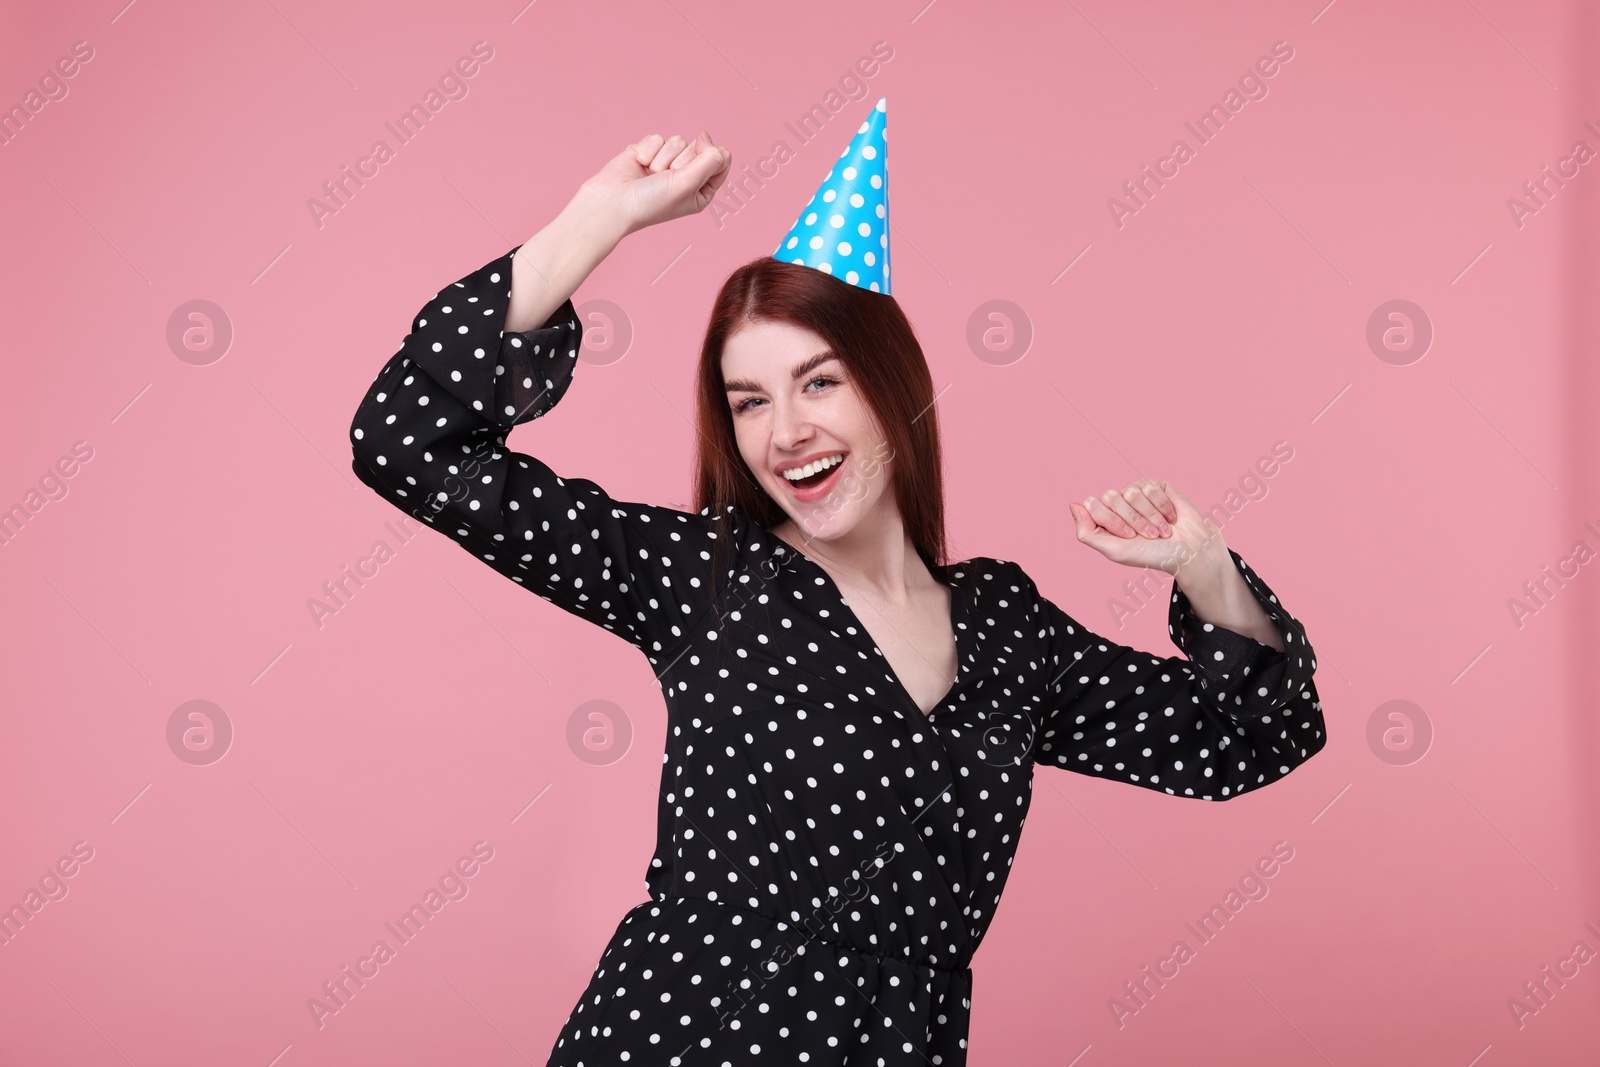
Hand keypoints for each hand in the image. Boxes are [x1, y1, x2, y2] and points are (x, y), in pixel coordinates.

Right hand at [578, 131, 731, 236]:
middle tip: (666, 178)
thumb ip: (709, 160)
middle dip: (681, 161)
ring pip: (677, 141)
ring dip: (663, 157)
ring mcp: (666, 164)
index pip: (720, 163)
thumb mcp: (688, 184)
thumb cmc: (651, 202)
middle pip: (699, 148)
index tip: (694, 167)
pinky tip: (638, 165)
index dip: (710, 158)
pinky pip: (657, 138)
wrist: (611, 202)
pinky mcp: (648, 152)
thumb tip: (712, 140)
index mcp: (701, 192)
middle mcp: (686, 178)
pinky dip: (647, 151)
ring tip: (650, 175)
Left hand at [1067, 478, 1226, 576]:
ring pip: (1132, 492)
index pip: (1093, 504)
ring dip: (1149, 516)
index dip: (1112, 521)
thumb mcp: (1114, 550)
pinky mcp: (1157, 486)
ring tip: (1161, 530)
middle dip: (1132, 519)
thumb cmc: (1151, 554)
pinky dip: (1162, 507)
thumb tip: (1072, 505)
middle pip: (1111, 496)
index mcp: (1105, 518)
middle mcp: (1119, 503)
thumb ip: (1087, 532)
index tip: (1129, 537)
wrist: (1189, 551)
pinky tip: (1171, 518)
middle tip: (1147, 535)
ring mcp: (1137, 492)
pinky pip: (1150, 487)